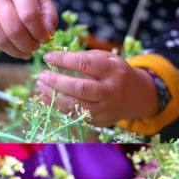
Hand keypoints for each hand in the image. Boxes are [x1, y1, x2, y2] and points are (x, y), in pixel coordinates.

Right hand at [0, 0, 57, 58]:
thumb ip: (49, 15)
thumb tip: (48, 33)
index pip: (29, 15)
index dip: (39, 32)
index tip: (44, 39)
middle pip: (14, 30)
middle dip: (28, 45)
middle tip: (35, 47)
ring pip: (0, 39)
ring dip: (16, 51)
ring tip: (25, 50)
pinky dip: (2, 49)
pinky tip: (11, 46)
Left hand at [36, 50, 158, 126]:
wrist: (137, 96)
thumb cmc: (116, 72)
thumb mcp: (107, 58)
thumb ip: (85, 57)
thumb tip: (55, 58)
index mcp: (113, 71)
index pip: (84, 64)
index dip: (64, 60)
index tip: (48, 57)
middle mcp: (111, 91)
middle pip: (80, 88)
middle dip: (57, 81)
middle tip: (42, 75)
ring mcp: (106, 109)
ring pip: (75, 105)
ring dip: (54, 96)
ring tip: (41, 86)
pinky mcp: (100, 121)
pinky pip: (76, 115)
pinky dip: (59, 107)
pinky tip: (48, 98)